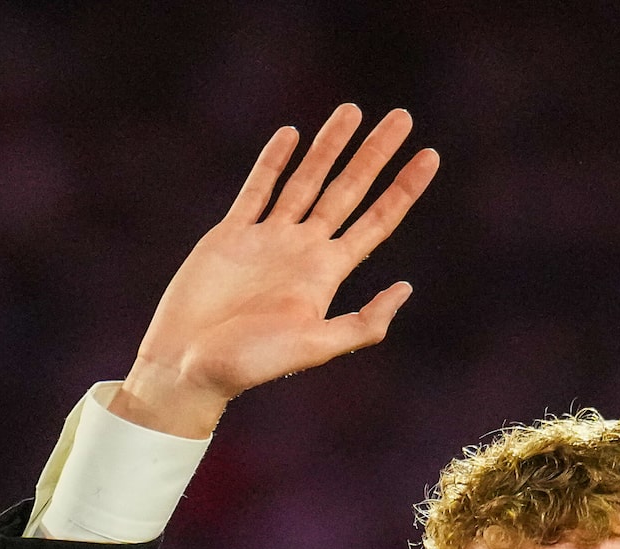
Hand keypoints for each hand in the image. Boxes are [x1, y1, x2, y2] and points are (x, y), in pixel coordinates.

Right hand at [110, 103, 438, 437]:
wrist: (189, 367)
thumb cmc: (250, 364)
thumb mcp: (315, 346)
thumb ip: (362, 323)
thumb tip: (406, 288)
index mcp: (325, 274)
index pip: (376, 222)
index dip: (403, 189)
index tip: (430, 156)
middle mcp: (301, 252)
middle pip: (348, 190)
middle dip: (374, 154)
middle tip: (402, 117)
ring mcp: (267, 240)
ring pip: (306, 180)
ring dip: (329, 147)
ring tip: (351, 110)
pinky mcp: (230, 236)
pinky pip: (257, 190)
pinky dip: (273, 162)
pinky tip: (292, 135)